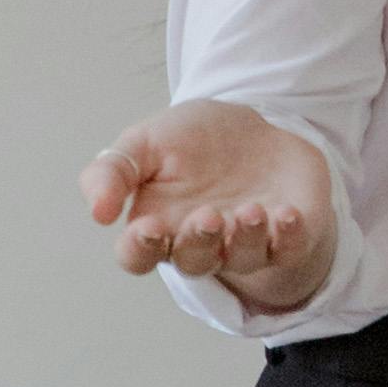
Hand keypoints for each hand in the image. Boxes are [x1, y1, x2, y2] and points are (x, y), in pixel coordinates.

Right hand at [83, 100, 338, 313]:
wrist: (255, 124)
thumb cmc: (193, 141)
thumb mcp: (145, 142)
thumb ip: (113, 171)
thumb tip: (99, 213)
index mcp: (158, 225)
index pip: (138, 255)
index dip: (140, 249)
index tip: (147, 226)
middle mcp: (201, 242)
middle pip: (193, 262)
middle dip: (200, 242)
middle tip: (208, 215)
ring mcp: (246, 243)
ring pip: (242, 259)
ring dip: (246, 238)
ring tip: (251, 210)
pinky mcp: (288, 235)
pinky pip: (289, 249)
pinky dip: (289, 237)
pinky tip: (287, 214)